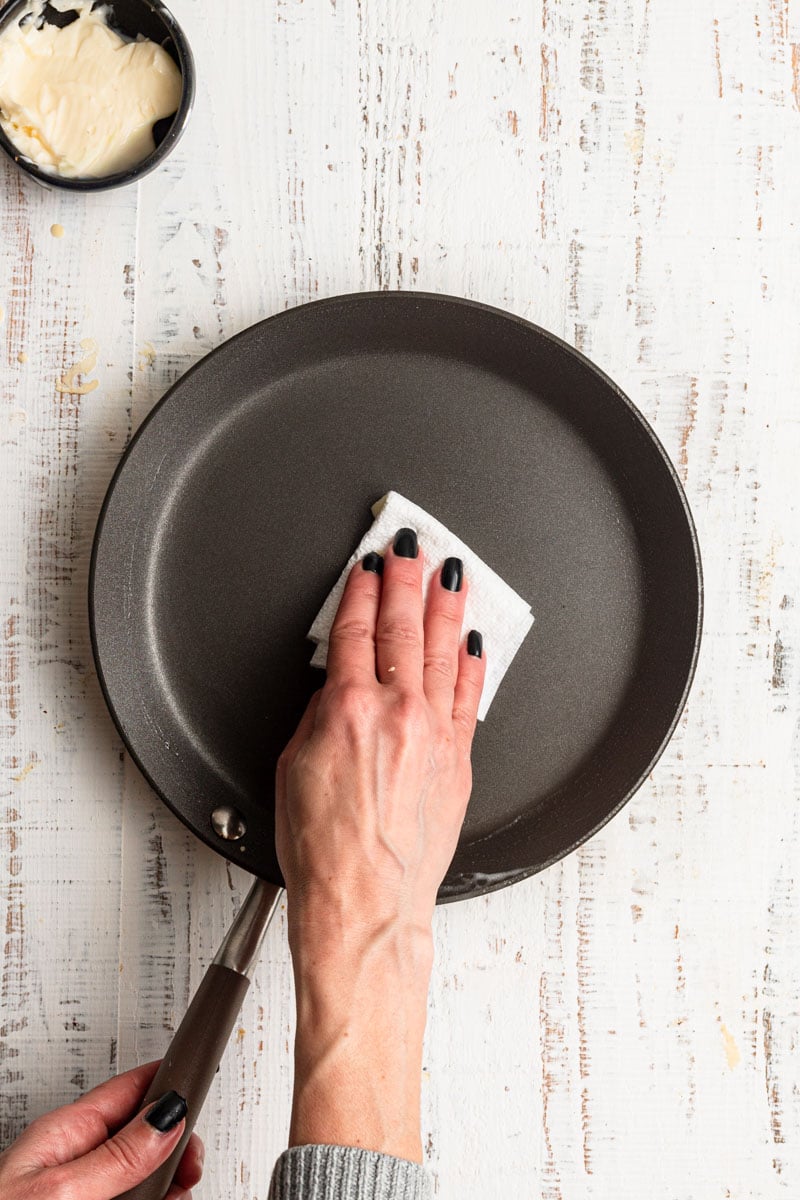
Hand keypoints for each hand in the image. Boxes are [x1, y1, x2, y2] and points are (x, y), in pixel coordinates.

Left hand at [0, 1062, 202, 1199]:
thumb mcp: (63, 1192)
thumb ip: (118, 1155)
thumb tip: (167, 1115)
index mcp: (64, 1134)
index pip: (133, 1087)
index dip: (172, 1085)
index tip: (202, 1095)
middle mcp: (73, 1162)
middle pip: (146, 1138)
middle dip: (175, 1152)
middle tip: (187, 1175)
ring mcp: (80, 1195)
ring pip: (143, 1182)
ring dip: (166, 1192)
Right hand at [276, 529, 484, 1161]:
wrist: (366, 906)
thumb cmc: (323, 851)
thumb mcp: (293, 769)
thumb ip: (321, 717)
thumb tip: (339, 688)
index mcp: (348, 711)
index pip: (356, 633)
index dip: (363, 593)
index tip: (368, 567)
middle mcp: (398, 715)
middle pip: (404, 631)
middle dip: (407, 581)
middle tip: (412, 547)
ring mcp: (435, 736)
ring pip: (445, 654)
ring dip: (447, 609)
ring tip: (452, 576)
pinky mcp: (459, 761)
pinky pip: (470, 697)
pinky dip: (473, 665)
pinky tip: (476, 642)